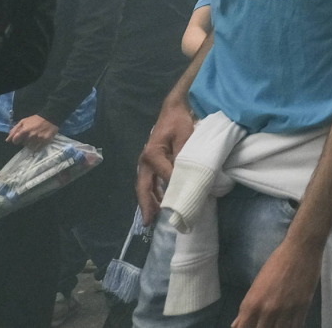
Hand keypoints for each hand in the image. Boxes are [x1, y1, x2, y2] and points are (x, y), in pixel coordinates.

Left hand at [6, 114, 58, 147]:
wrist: (50, 117)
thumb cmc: (35, 119)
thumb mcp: (23, 121)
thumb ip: (14, 130)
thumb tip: (7, 140)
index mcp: (24, 130)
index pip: (15, 141)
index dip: (16, 140)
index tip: (19, 139)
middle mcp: (31, 136)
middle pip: (23, 144)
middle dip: (25, 141)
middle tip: (30, 136)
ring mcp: (38, 139)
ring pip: (31, 147)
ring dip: (32, 144)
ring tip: (35, 138)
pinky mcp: (45, 141)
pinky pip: (38, 149)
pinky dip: (38, 147)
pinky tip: (39, 141)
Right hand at [137, 97, 196, 223]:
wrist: (174, 109)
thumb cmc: (180, 121)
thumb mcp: (185, 135)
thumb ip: (184, 155)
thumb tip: (188, 174)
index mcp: (152, 154)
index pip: (164, 176)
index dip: (174, 188)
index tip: (183, 200)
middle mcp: (145, 160)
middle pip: (143, 187)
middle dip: (146, 205)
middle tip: (148, 222)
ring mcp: (147, 162)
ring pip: (145, 186)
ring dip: (150, 201)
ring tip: (155, 217)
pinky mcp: (152, 162)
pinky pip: (151, 181)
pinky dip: (154, 192)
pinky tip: (161, 201)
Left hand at [232, 234, 321, 327]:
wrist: (300, 249)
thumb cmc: (276, 263)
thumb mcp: (256, 285)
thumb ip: (246, 308)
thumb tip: (236, 325)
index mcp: (251, 304)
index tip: (250, 326)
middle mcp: (266, 311)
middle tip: (265, 323)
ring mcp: (285, 311)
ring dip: (276, 327)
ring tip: (277, 322)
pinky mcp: (302, 309)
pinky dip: (291, 327)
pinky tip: (289, 323)